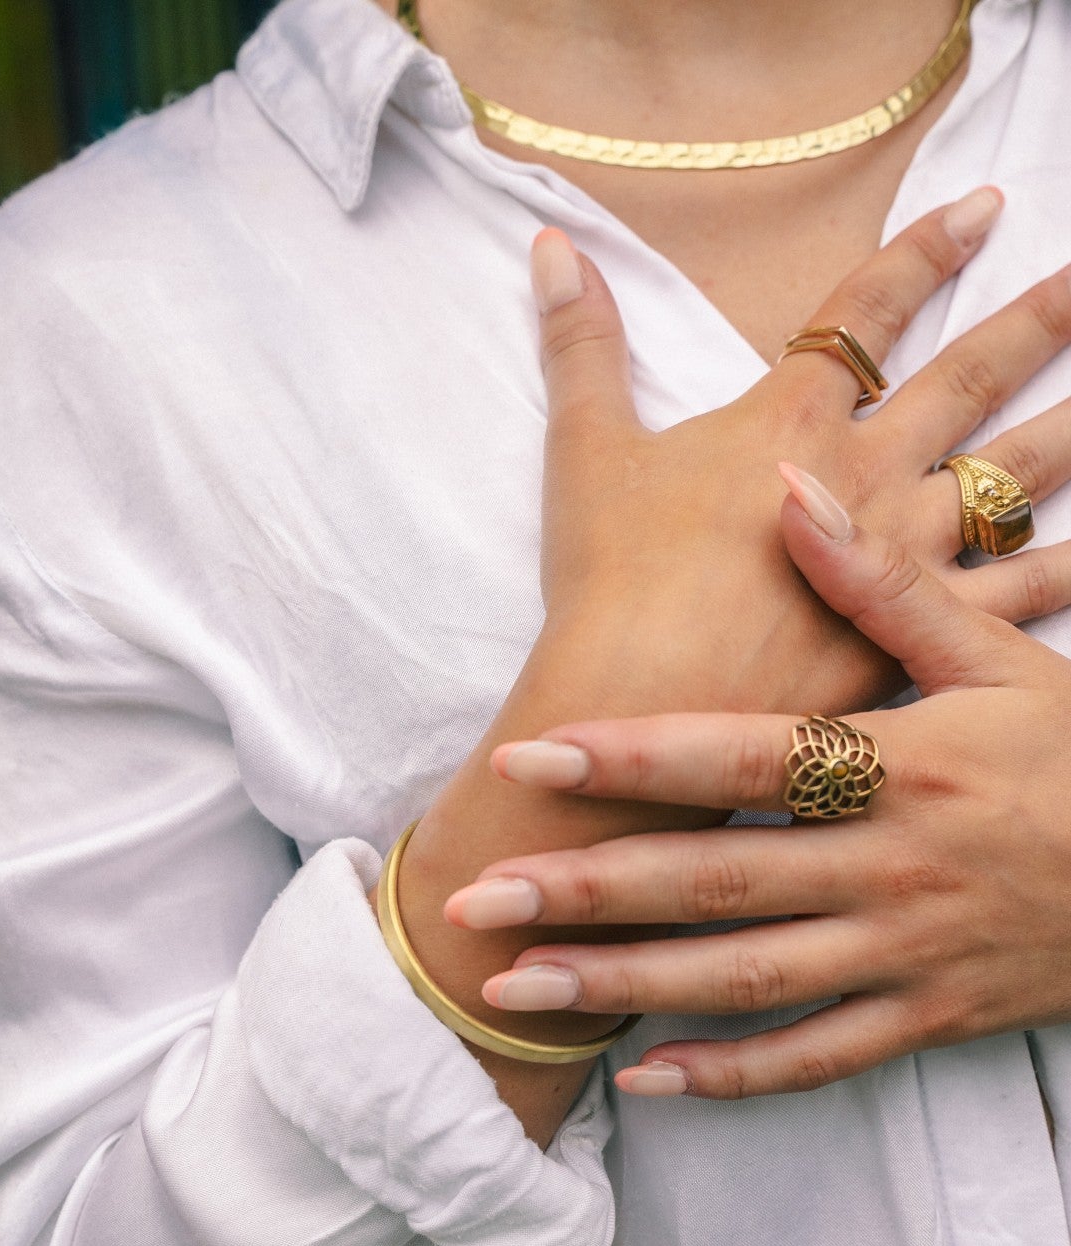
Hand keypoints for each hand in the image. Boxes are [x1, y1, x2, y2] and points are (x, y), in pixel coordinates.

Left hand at [448, 471, 1070, 1097]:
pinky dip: (731, 1075)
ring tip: (524, 986)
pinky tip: (645, 1077)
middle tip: (479, 896)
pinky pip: (816, 1060)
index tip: (533, 755)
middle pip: (719, 880)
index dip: (634, 758)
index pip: (745, 757)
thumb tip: (791, 490)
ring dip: (627, 986)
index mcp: (902, 766)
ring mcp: (905, 956)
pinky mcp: (926, 1020)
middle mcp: (891, 868)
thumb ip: (887, 586)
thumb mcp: (1002, 658)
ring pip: (746, 980)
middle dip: (591, 888)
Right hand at [533, 188, 1070, 718]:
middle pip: (966, 379)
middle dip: (1033, 324)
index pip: (867, 312)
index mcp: (789, 422)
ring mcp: (901, 557)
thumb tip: (552, 248)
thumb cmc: (610, 588)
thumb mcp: (586, 455)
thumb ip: (581, 347)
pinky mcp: (914, 636)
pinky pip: (1012, 595)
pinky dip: (1059, 570)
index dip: (925, 252)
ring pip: (1009, 478)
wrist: (638, 710)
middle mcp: (865, 475)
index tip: (985, 209)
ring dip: (1063, 433)